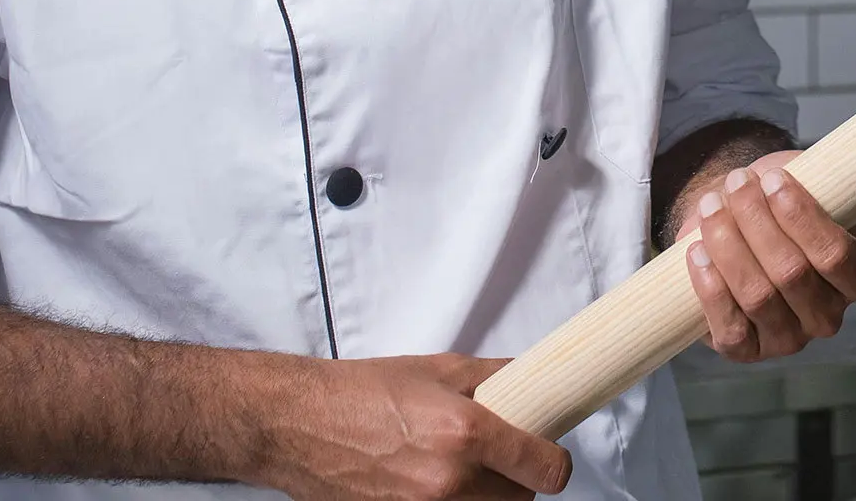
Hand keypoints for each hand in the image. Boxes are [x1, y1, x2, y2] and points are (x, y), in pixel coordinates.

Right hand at [256, 352, 571, 500]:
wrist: (302, 424)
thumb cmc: (359, 392)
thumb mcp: (433, 368)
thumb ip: (489, 377)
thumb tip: (527, 378)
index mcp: (463, 432)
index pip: (544, 468)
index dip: (553, 460)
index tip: (548, 450)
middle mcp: (451, 482)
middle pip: (521, 499)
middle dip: (516, 476)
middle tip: (498, 452)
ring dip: (486, 494)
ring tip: (461, 466)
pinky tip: (431, 481)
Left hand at [675, 150, 855, 363]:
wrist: (735, 207)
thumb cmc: (791, 196)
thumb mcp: (845, 185)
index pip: (839, 260)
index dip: (802, 219)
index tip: (773, 179)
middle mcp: (825, 315)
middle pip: (790, 276)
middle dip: (755, 224)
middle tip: (735, 185)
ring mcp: (784, 336)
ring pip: (757, 297)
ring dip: (727, 245)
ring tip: (713, 205)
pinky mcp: (743, 346)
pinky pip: (728, 331)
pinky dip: (709, 289)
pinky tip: (698, 253)